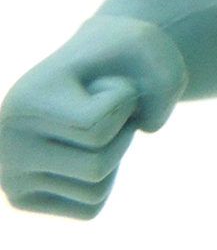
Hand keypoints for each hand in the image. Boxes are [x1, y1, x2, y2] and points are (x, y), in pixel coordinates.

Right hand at [0, 16, 185, 218]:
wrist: (87, 68)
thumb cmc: (116, 55)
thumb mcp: (147, 43)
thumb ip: (167, 75)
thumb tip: (150, 127)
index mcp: (26, 102)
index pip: (96, 127)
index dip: (124, 102)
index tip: (110, 82)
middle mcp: (6, 146)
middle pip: (97, 166)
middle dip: (122, 133)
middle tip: (109, 108)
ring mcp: (10, 178)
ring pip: (95, 190)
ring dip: (115, 154)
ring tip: (96, 125)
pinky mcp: (25, 199)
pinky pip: (90, 207)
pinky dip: (106, 179)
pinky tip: (87, 149)